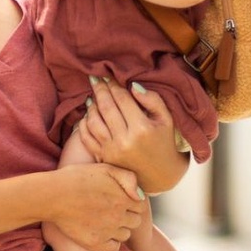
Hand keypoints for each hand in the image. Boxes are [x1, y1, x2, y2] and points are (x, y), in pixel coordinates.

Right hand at [48, 162, 146, 250]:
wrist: (52, 195)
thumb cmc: (76, 178)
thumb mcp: (104, 168)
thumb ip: (128, 177)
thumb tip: (141, 195)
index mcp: (123, 197)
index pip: (140, 206)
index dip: (131, 202)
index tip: (118, 199)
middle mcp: (119, 216)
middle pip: (135, 222)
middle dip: (126, 216)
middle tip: (110, 210)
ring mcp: (108, 231)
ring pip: (125, 235)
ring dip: (118, 229)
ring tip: (103, 221)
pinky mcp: (96, 243)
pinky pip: (113, 248)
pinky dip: (109, 242)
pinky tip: (99, 232)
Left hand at [75, 77, 188, 193]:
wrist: (160, 175)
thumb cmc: (164, 142)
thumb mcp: (166, 119)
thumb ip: (152, 100)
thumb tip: (132, 86)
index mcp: (141, 128)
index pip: (122, 99)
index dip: (113, 85)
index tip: (108, 75)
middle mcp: (124, 140)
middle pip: (106, 107)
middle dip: (99, 90)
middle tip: (95, 78)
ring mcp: (111, 151)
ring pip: (93, 121)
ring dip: (91, 105)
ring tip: (93, 96)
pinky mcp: (103, 158)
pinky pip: (86, 137)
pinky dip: (84, 123)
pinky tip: (88, 114)